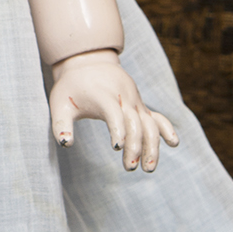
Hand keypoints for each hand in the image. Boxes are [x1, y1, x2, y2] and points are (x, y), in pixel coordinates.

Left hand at [49, 49, 179, 171]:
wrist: (88, 63)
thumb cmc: (71, 88)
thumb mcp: (59, 103)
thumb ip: (61, 124)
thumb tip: (66, 144)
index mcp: (103, 95)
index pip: (115, 114)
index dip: (118, 130)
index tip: (116, 148)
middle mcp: (123, 97)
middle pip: (135, 122)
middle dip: (135, 145)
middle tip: (129, 168)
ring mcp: (135, 101)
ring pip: (150, 123)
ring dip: (152, 146)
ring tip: (148, 169)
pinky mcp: (140, 106)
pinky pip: (157, 117)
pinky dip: (166, 129)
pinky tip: (174, 143)